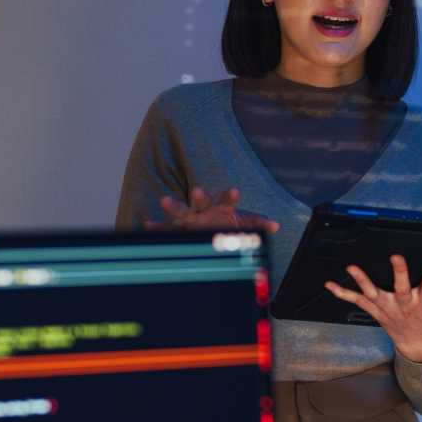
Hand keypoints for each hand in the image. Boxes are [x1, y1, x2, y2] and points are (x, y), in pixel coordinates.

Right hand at [144, 187, 279, 233]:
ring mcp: (189, 219)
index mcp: (221, 208)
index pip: (227, 200)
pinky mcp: (178, 230)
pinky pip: (166, 229)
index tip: (234, 190)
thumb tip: (276, 225)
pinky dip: (156, 228)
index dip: (230, 196)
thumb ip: (257, 223)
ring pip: (180, 210)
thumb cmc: (228, 225)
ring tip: (164, 200)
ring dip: (173, 206)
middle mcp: (204, 210)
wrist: (210, 231)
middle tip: (198, 190)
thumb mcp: (244, 225)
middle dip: (200, 196)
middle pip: (202, 201)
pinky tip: (146, 225)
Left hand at [325, 255, 421, 363]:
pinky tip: (329, 284)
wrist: (417, 347)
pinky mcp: (375, 310)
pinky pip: (356, 302)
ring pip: (374, 293)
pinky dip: (342, 294)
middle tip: (397, 256)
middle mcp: (404, 305)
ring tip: (352, 267)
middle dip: (399, 272)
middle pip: (401, 288)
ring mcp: (387, 308)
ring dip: (363, 281)